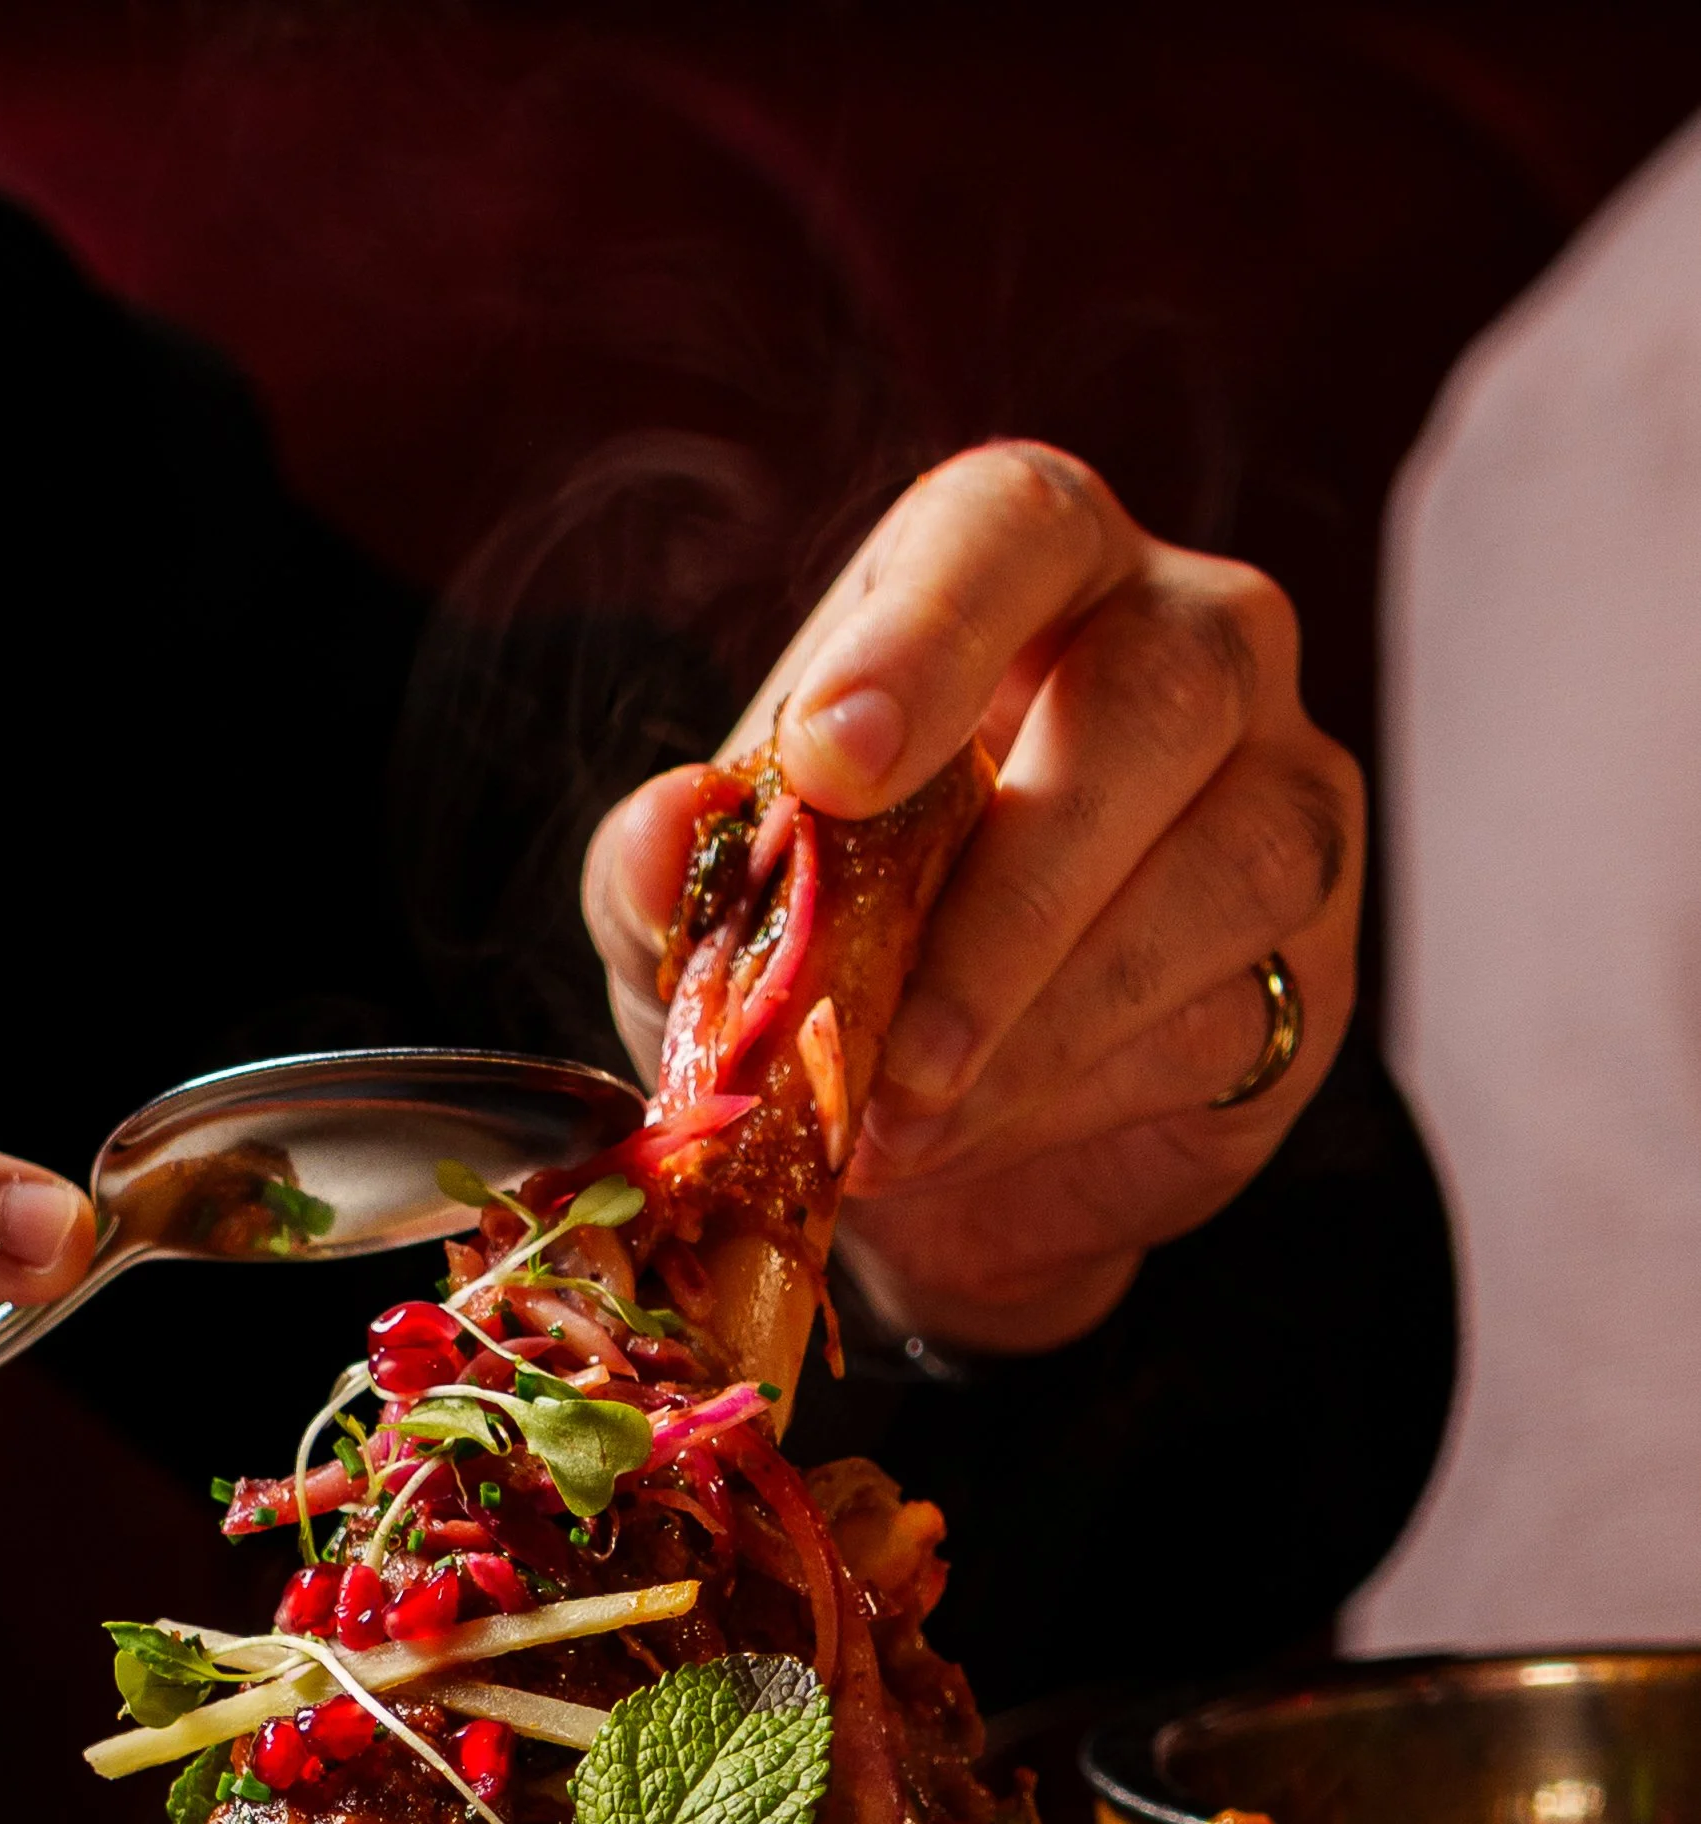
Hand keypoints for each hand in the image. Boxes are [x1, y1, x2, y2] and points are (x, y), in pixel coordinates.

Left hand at [584, 442, 1363, 1350]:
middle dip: (1010, 885)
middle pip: (1162, 689)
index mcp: (1022, 573)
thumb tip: (664, 832)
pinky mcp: (1313, 957)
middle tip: (878, 1037)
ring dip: (1042, 1018)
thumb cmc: (827, 956)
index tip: (832, 760)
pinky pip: (1232, 1015)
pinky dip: (1076, 1095)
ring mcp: (1280, 789)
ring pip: (1224, 865)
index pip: (1012, 526)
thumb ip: (664, 870)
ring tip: (899, 1123)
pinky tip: (970, 1139)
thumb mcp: (706, 921)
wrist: (934, 1143)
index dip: (929, 630)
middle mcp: (1187, 641)